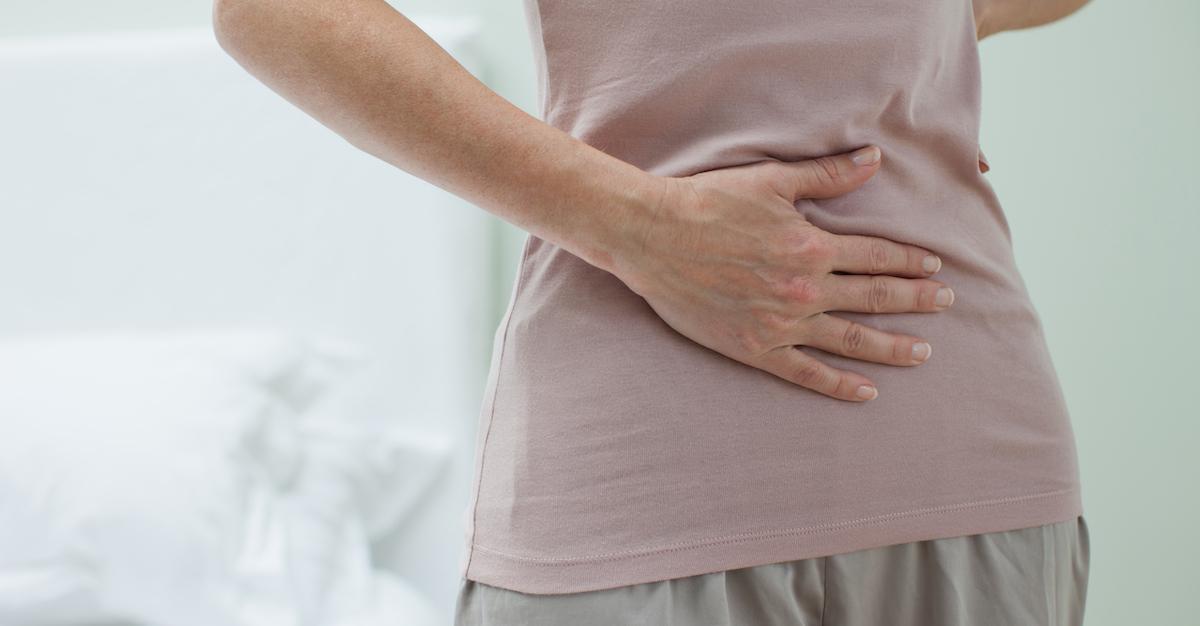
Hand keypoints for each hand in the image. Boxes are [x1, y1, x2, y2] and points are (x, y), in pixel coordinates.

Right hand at [610, 146, 954, 401]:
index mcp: (811, 244)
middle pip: (874, 297)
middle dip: (916, 301)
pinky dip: (839, 384)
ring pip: (851, 339)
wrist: (652, 237)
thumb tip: (873, 160)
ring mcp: (782, 323)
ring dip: (892, 347)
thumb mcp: (771, 180)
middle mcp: (805, 288)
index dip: (910, 261)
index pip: (876, 255)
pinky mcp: (756, 348)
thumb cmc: (708, 202)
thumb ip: (826, 176)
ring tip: (922, 353)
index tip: (935, 268)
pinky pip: (806, 372)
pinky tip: (867, 391)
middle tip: (946, 305)